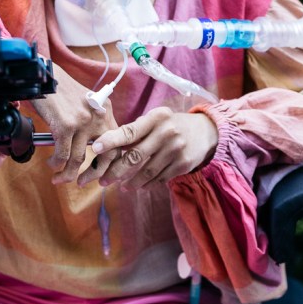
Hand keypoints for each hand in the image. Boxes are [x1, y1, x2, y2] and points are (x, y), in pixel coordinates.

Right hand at [32, 65, 119, 184]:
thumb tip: (86, 146)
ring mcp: (83, 122)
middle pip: (107, 155)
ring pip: (79, 159)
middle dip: (95, 174)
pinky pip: (63, 154)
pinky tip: (52, 164)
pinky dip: (56, 164)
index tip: (102, 173)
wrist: (43, 74)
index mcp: (106, 109)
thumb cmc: (59, 89)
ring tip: (59, 178)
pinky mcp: (66, 126)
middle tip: (83, 182)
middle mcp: (99, 116)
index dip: (111, 162)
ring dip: (68, 173)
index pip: (118, 142)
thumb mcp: (83, 102)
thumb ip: (90, 120)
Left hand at [81, 107, 217, 189]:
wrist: (206, 131)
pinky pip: (159, 178)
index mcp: (156, 118)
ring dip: (130, 182)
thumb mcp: (156, 120)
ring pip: (146, 171)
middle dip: (116, 170)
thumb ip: (136, 131)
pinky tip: (138, 186)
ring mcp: (176, 150)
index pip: (130, 131)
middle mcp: (166, 133)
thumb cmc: (171, 125)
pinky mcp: (183, 164)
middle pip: (135, 156)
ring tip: (120, 186)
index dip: (112, 140)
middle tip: (102, 180)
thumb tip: (107, 145)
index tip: (96, 148)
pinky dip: (147, 184)